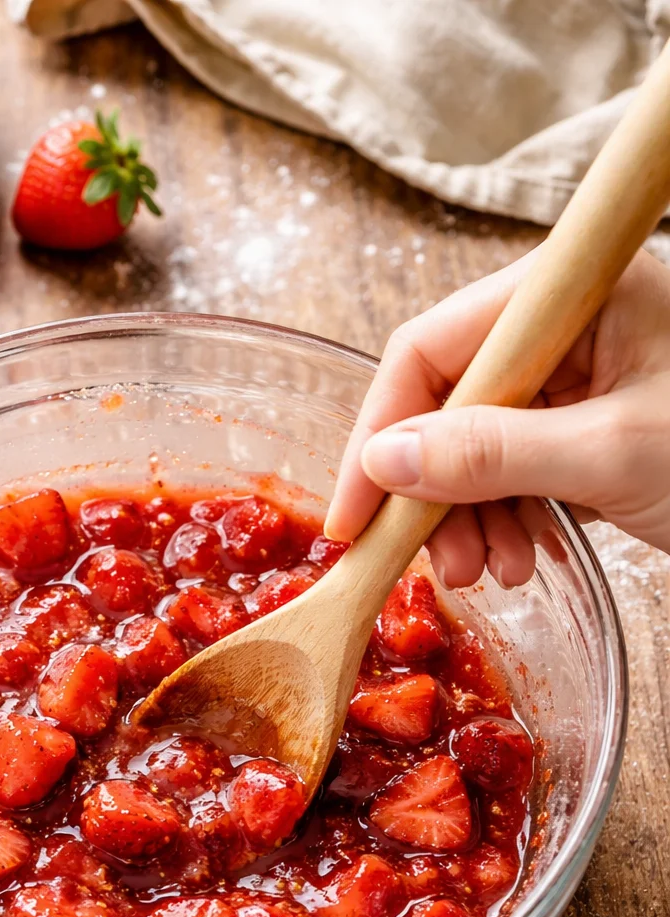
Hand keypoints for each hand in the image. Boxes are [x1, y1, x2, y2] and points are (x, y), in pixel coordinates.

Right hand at [327, 248, 669, 585]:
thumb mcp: (609, 456)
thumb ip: (490, 455)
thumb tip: (385, 462)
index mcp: (576, 295)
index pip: (432, 348)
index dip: (379, 432)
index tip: (354, 516)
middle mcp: (571, 326)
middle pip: (450, 401)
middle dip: (434, 491)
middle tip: (438, 565)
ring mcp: (584, 376)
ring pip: (480, 443)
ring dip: (471, 516)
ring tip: (492, 574)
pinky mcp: (594, 424)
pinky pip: (520, 466)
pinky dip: (509, 517)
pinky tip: (524, 560)